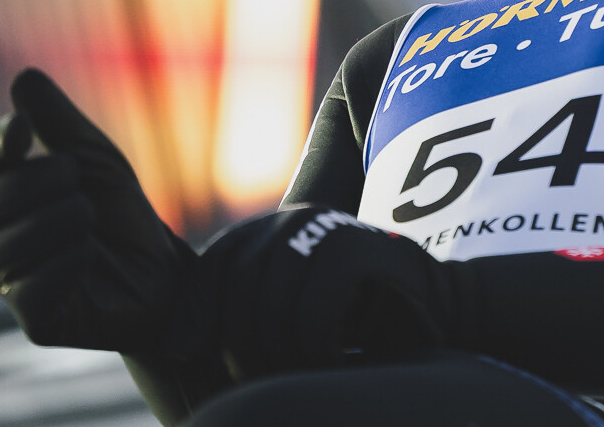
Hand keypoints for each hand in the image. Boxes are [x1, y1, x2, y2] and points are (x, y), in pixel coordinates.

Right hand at [0, 68, 194, 351]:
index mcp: (3, 199)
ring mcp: (10, 281)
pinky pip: (31, 287)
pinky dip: (69, 261)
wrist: (164, 270)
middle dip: (39, 183)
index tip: (24, 131)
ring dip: (61, 220)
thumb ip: (60, 123)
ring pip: (5, 247)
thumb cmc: (121, 213)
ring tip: (90, 218)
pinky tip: (90, 255)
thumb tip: (24, 78)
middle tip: (80, 181)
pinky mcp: (34, 317)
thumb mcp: (94, 158)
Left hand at [190, 206, 453, 380]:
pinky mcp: (360, 247)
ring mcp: (329, 228)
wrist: (431, 309)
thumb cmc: (351, 323)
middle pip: (237, 288)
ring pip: (271, 302)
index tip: (183, 353)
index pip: (212, 267)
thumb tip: (172, 348)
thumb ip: (244, 311)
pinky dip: (316, 347)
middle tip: (259, 383)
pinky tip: (332, 361)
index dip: (191, 311)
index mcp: (269, 232)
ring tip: (301, 375)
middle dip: (240, 346)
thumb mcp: (287, 313)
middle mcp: (294, 220)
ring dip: (281, 353)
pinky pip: (313, 309)